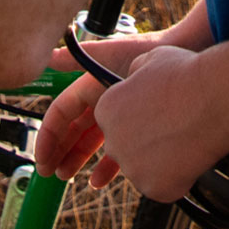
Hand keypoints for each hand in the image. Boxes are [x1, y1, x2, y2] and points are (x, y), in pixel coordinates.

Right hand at [30, 30, 177, 182]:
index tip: (42, 157)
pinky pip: (118, 150)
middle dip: (60, 151)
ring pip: (93, 142)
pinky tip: (98, 179)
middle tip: (50, 172)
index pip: (62, 114)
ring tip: (68, 176)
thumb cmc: (148, 48)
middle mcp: (104, 101)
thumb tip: (48, 57)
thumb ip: (76, 57)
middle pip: (74, 131)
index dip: (49, 136)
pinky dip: (106, 166)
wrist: (187, 52)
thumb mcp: (109, 53)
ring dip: (78, 159)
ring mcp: (121, 115)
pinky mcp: (140, 127)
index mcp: (92, 86)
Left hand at [85, 45, 228, 203]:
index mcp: (106, 110)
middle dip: (146, 143)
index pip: (114, 123)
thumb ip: (133, 75)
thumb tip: (134, 81)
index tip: (157, 115)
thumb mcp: (150, 61)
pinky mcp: (154, 189)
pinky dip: (177, 178)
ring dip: (161, 161)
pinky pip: (163, 188)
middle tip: (173, 129)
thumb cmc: (186, 75)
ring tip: (185, 140)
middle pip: (126, 149)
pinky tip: (191, 156)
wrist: (217, 98)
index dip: (137, 119)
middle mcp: (112, 142)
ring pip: (144, 170)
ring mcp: (132, 168)